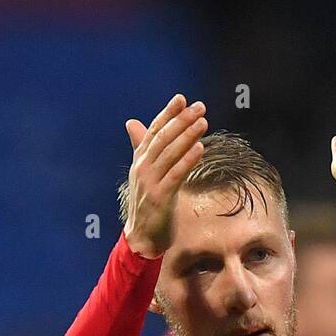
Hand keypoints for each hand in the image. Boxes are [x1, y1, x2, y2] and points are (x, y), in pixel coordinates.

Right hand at [123, 94, 207, 258]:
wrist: (141, 237)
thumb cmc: (147, 204)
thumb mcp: (143, 173)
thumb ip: (141, 147)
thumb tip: (132, 122)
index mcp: (140, 160)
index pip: (154, 131)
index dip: (168, 113)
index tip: (182, 99)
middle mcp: (143, 168)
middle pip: (163, 139)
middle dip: (182, 121)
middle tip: (199, 107)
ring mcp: (150, 183)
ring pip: (170, 154)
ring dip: (187, 136)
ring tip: (203, 122)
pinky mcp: (160, 197)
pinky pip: (176, 175)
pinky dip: (187, 160)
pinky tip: (199, 149)